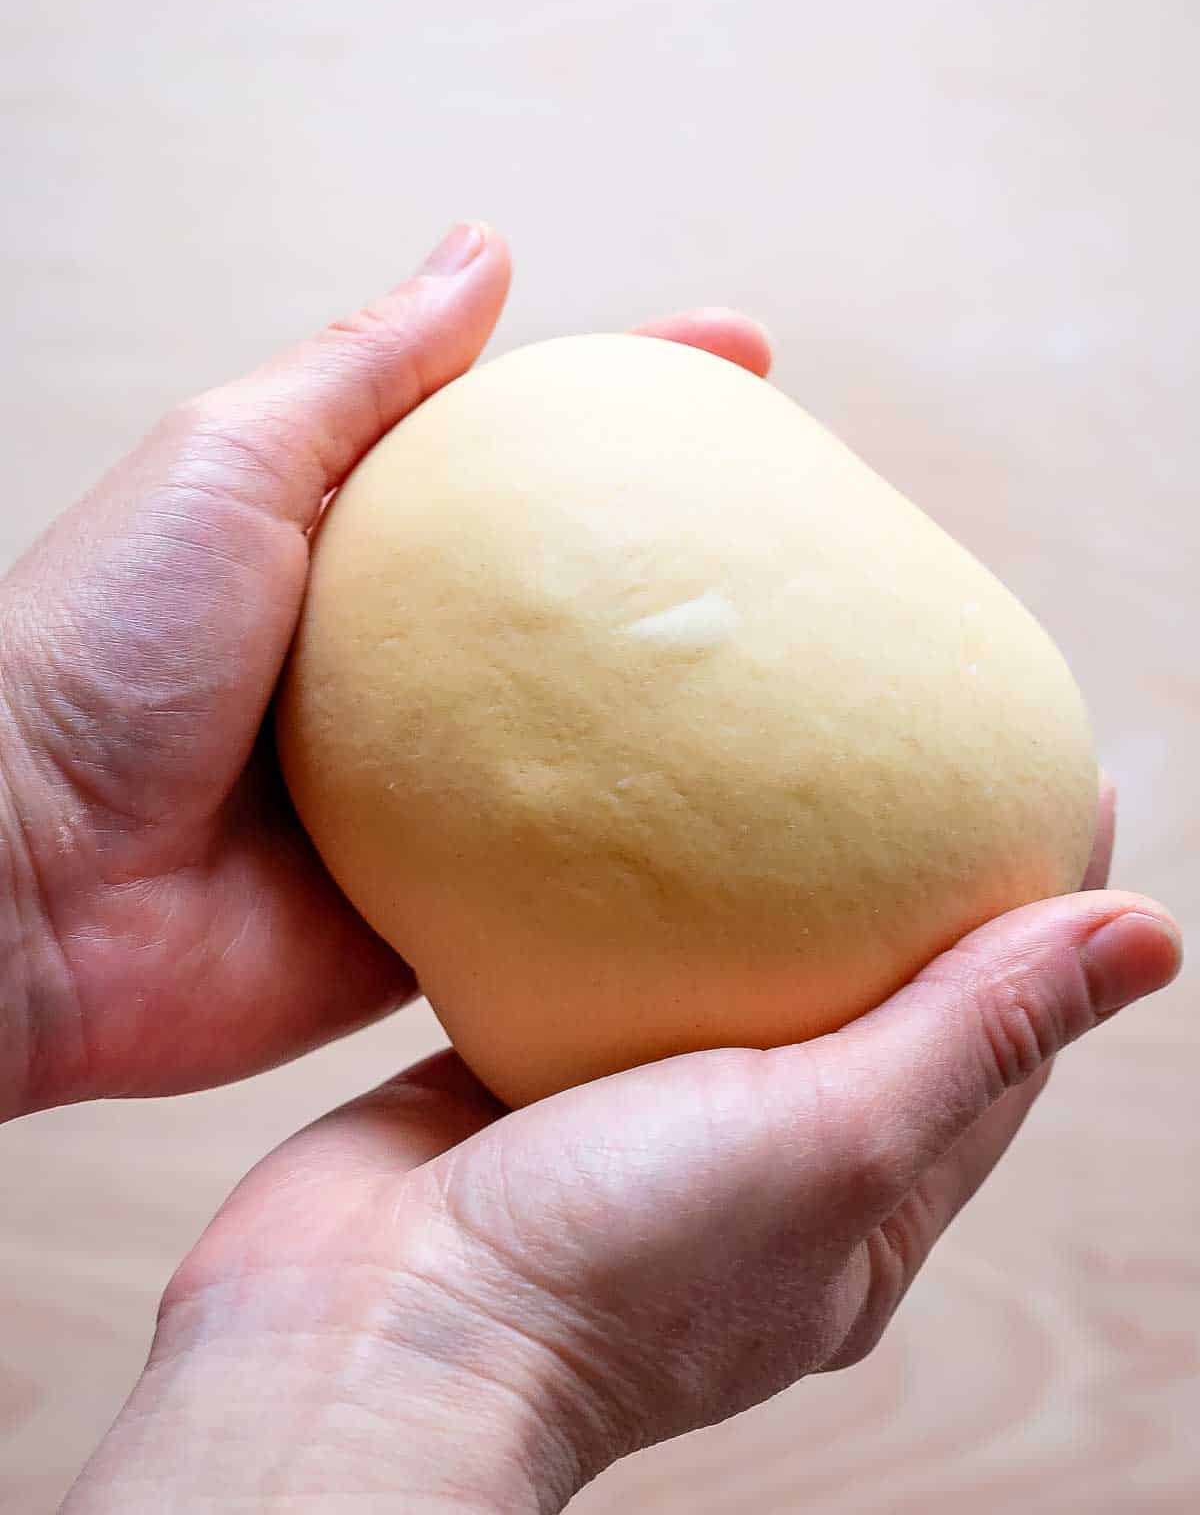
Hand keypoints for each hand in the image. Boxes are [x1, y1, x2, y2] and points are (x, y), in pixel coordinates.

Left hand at [0, 223, 771, 1116]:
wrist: (18, 888)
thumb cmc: (97, 649)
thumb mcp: (232, 463)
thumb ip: (363, 370)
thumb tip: (481, 246)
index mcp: (365, 548)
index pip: (534, 452)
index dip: (641, 395)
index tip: (752, 356)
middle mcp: (412, 666)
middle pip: (585, 598)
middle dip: (702, 558)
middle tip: (833, 525)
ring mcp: (431, 791)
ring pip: (596, 742)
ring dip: (699, 718)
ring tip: (839, 672)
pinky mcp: (439, 913)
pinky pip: (564, 887)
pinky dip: (642, 864)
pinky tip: (753, 840)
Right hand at [65, 792, 1179, 1513]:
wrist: (359, 1335)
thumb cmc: (605, 1271)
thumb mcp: (828, 1140)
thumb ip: (972, 1031)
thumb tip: (1151, 937)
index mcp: (861, 1207)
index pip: (992, 1041)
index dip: (1035, 915)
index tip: (1049, 776)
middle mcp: (763, 1168)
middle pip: (867, 997)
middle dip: (903, 880)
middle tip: (918, 735)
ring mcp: (642, 1122)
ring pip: (731, 976)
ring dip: (764, 880)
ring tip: (786, 749)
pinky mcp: (534, 1077)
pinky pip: (602, 966)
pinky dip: (630, 894)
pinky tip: (626, 808)